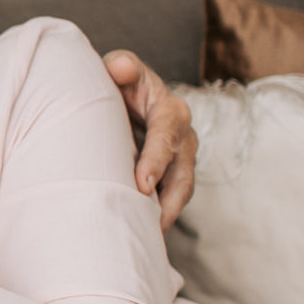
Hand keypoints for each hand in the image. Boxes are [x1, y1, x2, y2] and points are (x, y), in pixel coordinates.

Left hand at [103, 50, 196, 229]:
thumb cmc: (121, 82)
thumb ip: (121, 66)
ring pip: (180, 192)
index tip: (142, 184)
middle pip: (182, 174)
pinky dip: (160, 217)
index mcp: (170, 111)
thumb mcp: (121, 67)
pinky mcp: (171, 175)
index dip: (156, 161)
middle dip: (168, 201)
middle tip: (150, 223)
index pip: (166, 137)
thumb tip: (120, 68)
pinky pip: (170, 200)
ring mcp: (180, 160)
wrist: (127, 96)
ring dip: (167, 215)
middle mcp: (182, 137)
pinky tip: (142, 236)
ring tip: (148, 238)